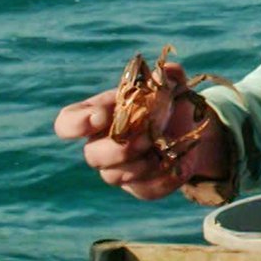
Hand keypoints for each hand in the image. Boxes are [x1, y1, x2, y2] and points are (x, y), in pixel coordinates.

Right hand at [53, 61, 229, 199]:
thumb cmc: (169, 102)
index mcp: (98, 115)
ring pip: (115, 177)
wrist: (192, 131)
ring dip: (140, 165)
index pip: (68, 123)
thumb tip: (168, 70)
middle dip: (117, 149)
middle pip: (92, 156)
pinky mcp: (140, 186)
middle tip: (146, 138)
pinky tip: (180, 166)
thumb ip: (167, 75)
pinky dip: (163, 179)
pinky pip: (145, 190)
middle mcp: (101, 145)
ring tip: (164, 150)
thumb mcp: (170, 85)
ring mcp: (118, 169)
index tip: (101, 115)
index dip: (77, 123)